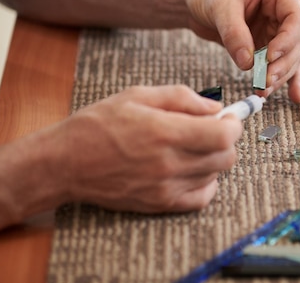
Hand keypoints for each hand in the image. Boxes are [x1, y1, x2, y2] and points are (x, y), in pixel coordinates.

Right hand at [49, 85, 242, 211]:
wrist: (66, 163)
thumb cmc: (99, 125)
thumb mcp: (138, 95)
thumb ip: (182, 97)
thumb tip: (214, 107)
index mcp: (165, 132)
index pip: (224, 135)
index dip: (234, 123)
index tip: (228, 117)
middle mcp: (169, 163)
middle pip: (226, 157)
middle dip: (226, 139)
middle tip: (211, 129)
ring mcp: (166, 187)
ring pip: (216, 175)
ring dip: (214, 159)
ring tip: (193, 146)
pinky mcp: (160, 204)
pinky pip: (202, 198)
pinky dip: (205, 182)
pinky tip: (191, 168)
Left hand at [183, 0, 299, 102]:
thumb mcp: (219, 7)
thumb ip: (234, 34)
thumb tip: (248, 63)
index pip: (295, 17)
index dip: (287, 40)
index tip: (269, 58)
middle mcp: (282, 9)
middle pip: (295, 41)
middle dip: (282, 64)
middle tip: (265, 81)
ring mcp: (276, 27)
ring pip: (289, 55)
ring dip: (279, 75)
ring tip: (264, 91)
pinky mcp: (267, 42)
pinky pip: (281, 62)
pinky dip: (285, 78)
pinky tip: (294, 96)